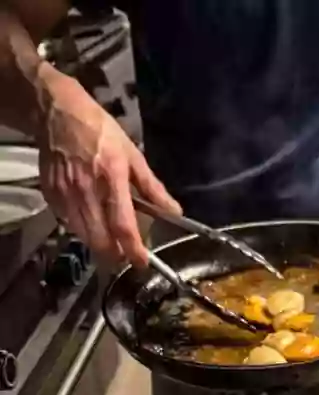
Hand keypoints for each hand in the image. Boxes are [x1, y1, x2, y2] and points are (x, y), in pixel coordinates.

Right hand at [36, 66, 180, 266]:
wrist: (59, 114)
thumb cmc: (101, 133)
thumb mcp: (133, 156)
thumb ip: (153, 188)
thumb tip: (175, 212)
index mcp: (112, 178)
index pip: (123, 225)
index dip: (133, 249)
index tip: (142, 262)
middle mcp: (87, 190)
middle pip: (100, 239)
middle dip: (116, 254)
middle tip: (127, 255)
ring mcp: (65, 194)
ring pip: (83, 236)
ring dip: (99, 245)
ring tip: (112, 243)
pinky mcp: (51, 195)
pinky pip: (68, 224)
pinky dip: (82, 231)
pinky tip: (92, 224)